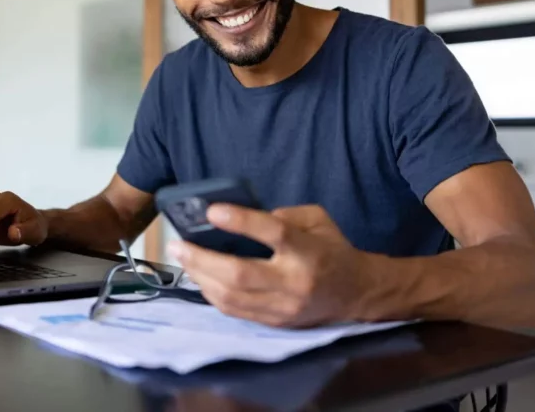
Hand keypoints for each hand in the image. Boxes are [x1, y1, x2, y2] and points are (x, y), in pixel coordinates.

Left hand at [167, 204, 379, 326]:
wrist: (356, 293)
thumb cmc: (332, 249)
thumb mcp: (317, 219)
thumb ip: (283, 214)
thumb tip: (241, 216)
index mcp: (308, 251)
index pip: (273, 234)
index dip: (241, 221)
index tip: (212, 211)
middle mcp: (294, 283)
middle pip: (240, 274)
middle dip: (203, 259)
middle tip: (178, 244)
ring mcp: (283, 308)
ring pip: (231, 298)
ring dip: (200, 277)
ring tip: (183, 258)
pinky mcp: (275, 323)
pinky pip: (235, 311)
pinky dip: (212, 294)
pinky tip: (200, 277)